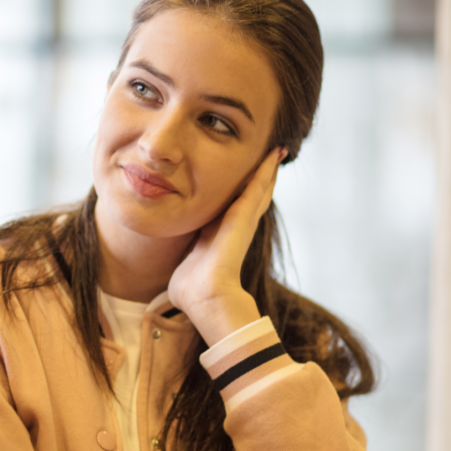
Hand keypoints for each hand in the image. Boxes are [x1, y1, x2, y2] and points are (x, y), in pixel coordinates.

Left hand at [167, 146, 285, 344]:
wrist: (205, 298)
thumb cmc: (192, 291)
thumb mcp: (184, 264)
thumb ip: (182, 260)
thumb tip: (174, 274)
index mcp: (218, 235)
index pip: (231, 208)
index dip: (240, 192)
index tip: (244, 177)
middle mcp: (235, 227)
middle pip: (252, 196)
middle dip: (261, 178)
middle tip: (272, 157)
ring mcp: (243, 222)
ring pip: (259, 189)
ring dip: (267, 171)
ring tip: (276, 152)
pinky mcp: (244, 217)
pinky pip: (257, 187)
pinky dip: (265, 171)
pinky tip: (272, 155)